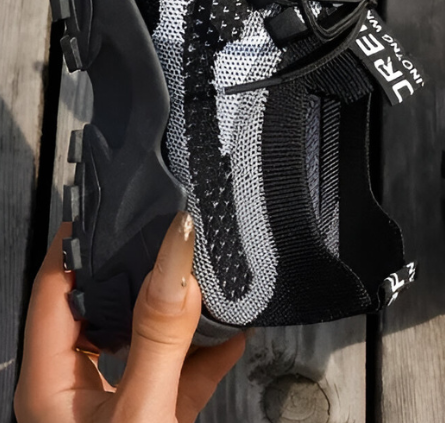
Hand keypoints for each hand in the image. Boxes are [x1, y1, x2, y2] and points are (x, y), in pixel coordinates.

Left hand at [15, 213, 245, 422]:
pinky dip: (208, 351)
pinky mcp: (154, 419)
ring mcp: (116, 405)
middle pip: (104, 306)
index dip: (76, 242)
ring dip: (182, 310)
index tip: (109, 203)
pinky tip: (234, 332)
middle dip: (139, 267)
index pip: (54, 290)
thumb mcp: (141, 411)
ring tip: (208, 274)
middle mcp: (77, 389)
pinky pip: (180, 372)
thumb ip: (159, 336)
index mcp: (50, 383)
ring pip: (146, 337)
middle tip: (166, 228)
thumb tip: (176, 259)